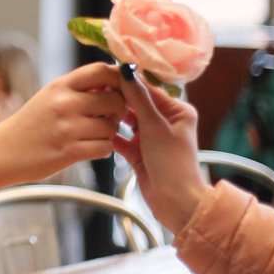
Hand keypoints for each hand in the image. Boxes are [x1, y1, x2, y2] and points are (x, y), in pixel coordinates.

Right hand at [0, 63, 126, 182]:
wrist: (2, 152)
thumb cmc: (31, 124)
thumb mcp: (49, 96)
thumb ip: (78, 88)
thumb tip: (116, 79)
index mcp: (60, 85)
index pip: (102, 70)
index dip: (119, 79)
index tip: (119, 89)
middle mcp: (64, 103)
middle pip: (115, 99)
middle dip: (118, 110)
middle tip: (108, 117)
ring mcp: (67, 128)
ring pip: (112, 127)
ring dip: (109, 133)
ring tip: (93, 134)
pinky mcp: (69, 152)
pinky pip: (105, 148)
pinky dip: (102, 149)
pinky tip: (89, 147)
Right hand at [111, 66, 206, 232]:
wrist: (175, 202)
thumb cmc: (172, 164)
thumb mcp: (154, 126)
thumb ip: (139, 98)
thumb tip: (126, 70)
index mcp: (177, 111)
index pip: (149, 90)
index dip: (128, 84)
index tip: (106, 77)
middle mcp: (165, 122)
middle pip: (137, 104)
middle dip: (118, 101)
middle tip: (96, 95)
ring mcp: (152, 138)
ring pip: (128, 121)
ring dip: (114, 118)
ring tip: (96, 112)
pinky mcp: (140, 153)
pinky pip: (122, 139)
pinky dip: (112, 136)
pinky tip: (100, 132)